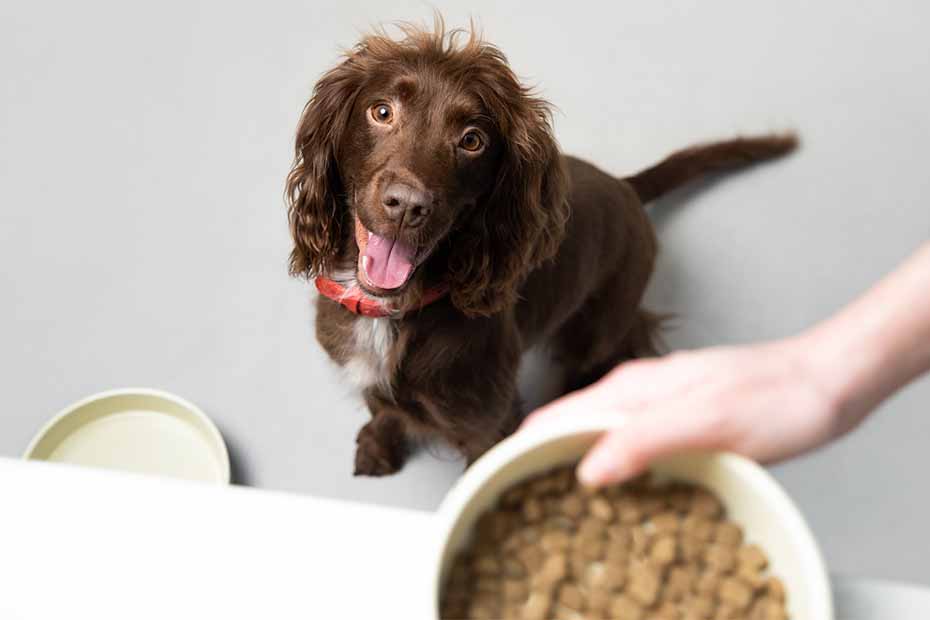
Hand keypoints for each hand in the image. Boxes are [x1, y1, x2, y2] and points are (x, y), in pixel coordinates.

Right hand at [522, 337, 840, 486]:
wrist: (826, 379)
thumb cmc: (775, 397)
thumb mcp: (706, 420)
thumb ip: (644, 438)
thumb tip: (586, 468)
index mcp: (631, 390)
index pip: (553, 418)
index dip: (520, 449)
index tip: (496, 482)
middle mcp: (636, 395)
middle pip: (567, 427)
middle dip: (537, 461)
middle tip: (521, 506)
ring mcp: (657, 408)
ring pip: (596, 438)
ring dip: (573, 467)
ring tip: (559, 507)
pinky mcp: (679, 424)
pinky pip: (627, 448)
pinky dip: (610, 470)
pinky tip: (620, 495)